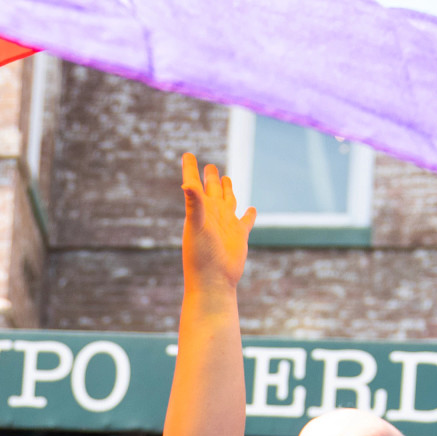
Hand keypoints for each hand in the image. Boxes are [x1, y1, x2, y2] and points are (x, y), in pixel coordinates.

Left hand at [180, 152, 255, 300]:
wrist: (214, 281)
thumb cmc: (201, 256)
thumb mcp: (197, 226)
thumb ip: (194, 204)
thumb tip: (186, 183)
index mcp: (200, 209)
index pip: (194, 184)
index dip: (190, 168)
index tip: (187, 154)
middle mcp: (213, 214)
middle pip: (213, 189)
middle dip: (211, 177)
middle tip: (210, 166)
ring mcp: (227, 224)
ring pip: (229, 201)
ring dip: (228, 190)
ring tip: (226, 179)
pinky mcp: (240, 235)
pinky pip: (245, 221)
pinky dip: (248, 214)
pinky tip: (249, 210)